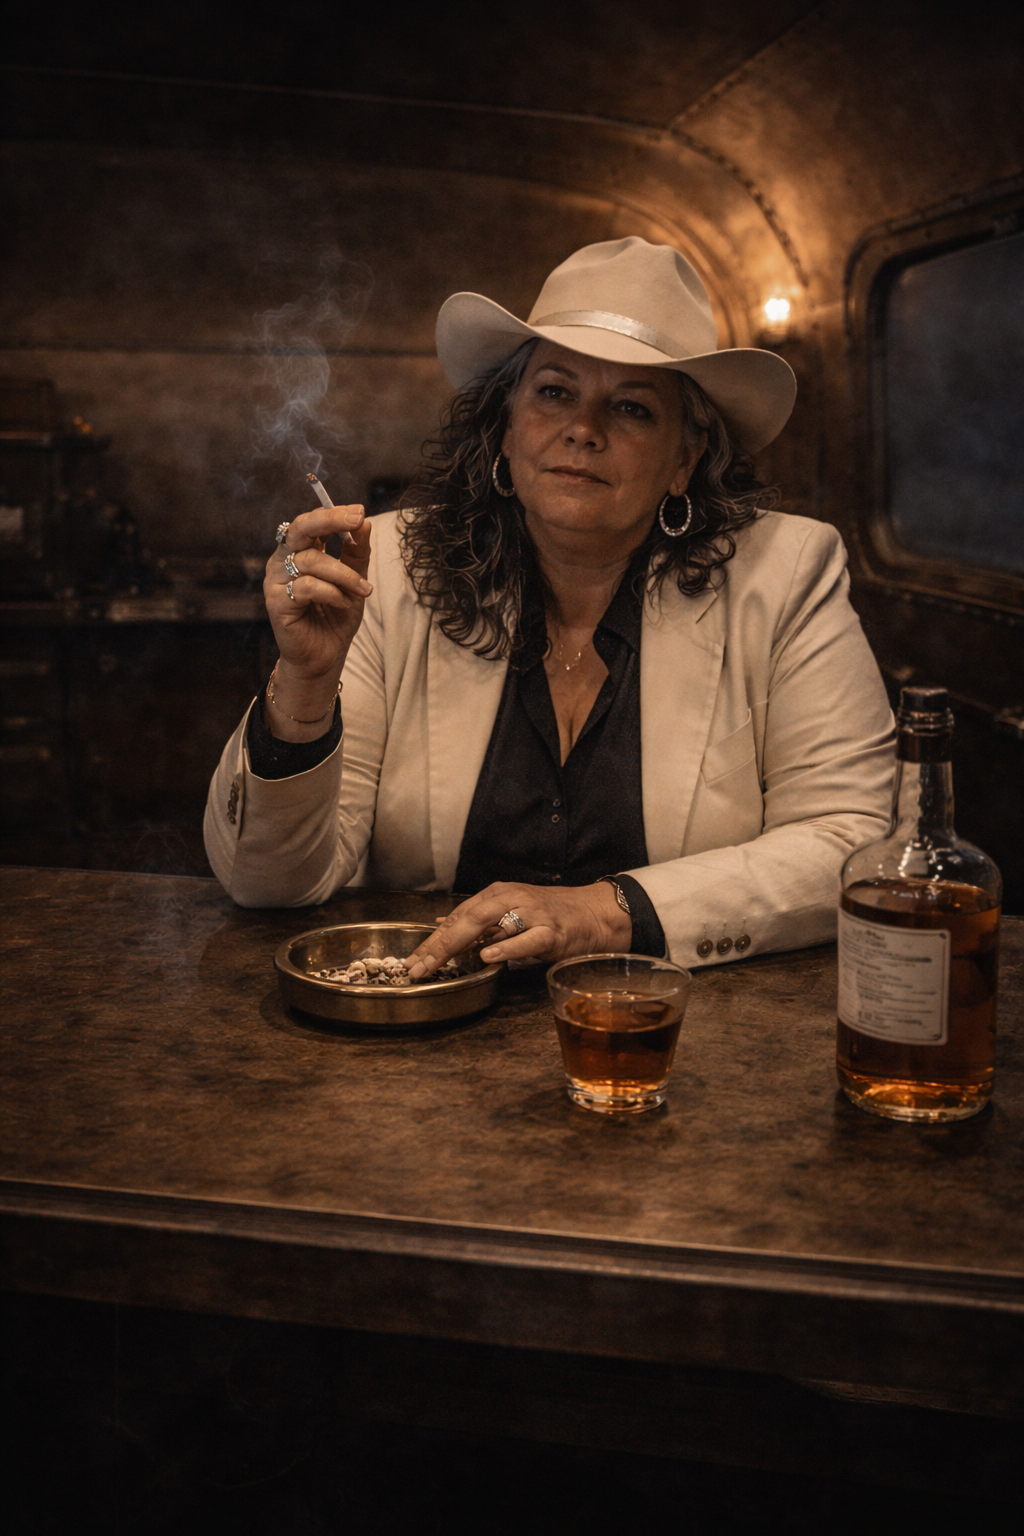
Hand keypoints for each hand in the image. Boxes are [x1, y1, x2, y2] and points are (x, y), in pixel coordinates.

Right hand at [264, 504, 371, 738]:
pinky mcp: (276, 602)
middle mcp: (283, 560)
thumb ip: (356, 553)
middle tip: (356, 521)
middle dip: (329, 521)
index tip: (360, 513)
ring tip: (363, 590)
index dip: (335, 514)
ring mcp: (276, 580)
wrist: (324, 657)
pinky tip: (343, 604)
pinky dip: (331, 593)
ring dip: (344, 574)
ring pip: (311, 560)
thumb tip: (364, 522)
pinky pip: (306, 586)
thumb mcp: (354, 581)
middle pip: (300, 528)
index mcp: (300, 550)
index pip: (312, 522)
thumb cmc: (335, 617)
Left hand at [406, 881, 631, 978]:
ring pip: (490, 925)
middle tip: (416, 966)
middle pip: (466, 919)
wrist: (594, 914)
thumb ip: (478, 920)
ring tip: (436, 962)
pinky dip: (506, 947)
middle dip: (437, 944)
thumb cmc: (550, 915)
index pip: (457, 917)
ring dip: (460, 944)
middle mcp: (511, 898)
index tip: (412, 961)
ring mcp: (532, 913)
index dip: (432, 940)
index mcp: (497, 894)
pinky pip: (526, 939)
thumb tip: (440, 925)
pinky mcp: (552, 931)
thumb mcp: (510, 912)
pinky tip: (486, 956)